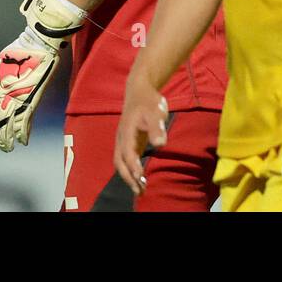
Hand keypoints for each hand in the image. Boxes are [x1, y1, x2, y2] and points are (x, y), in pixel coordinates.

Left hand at [0, 0, 84, 151]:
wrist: (38, 42)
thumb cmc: (22, 48)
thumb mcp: (1, 59)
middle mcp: (0, 92)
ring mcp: (15, 96)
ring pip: (5, 124)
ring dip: (5, 138)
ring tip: (6, 147)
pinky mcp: (31, 98)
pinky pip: (24, 121)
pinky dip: (23, 133)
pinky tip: (23, 142)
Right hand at [114, 76, 168, 196]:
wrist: (139, 91)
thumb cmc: (149, 101)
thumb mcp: (156, 111)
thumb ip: (157, 128)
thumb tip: (160, 144)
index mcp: (127, 132)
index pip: (128, 153)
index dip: (133, 166)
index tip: (140, 177)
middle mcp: (122, 139)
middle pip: (120, 163)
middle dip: (129, 178)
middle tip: (141, 191)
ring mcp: (123, 141)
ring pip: (121, 164)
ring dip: (129, 177)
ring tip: (140, 190)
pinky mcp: (128, 142)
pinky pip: (126, 161)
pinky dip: (131, 171)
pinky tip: (140, 179)